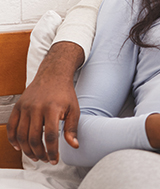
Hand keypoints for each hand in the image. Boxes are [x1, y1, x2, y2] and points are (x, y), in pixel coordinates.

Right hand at [7, 41, 83, 164]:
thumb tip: (74, 145)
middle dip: (39, 153)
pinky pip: (12, 126)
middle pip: (33, 138)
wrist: (53, 75)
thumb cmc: (65, 93)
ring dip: (27, 149)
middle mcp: (36, 108)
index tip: (54, 159)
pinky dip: (13, 139)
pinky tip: (20, 147)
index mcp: (52, 109)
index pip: (50, 136)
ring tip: (35, 156)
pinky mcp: (18, 106)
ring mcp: (25, 107)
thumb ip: (72, 128)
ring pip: (21, 135)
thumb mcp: (74, 109)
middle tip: (45, 159)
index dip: (52, 151)